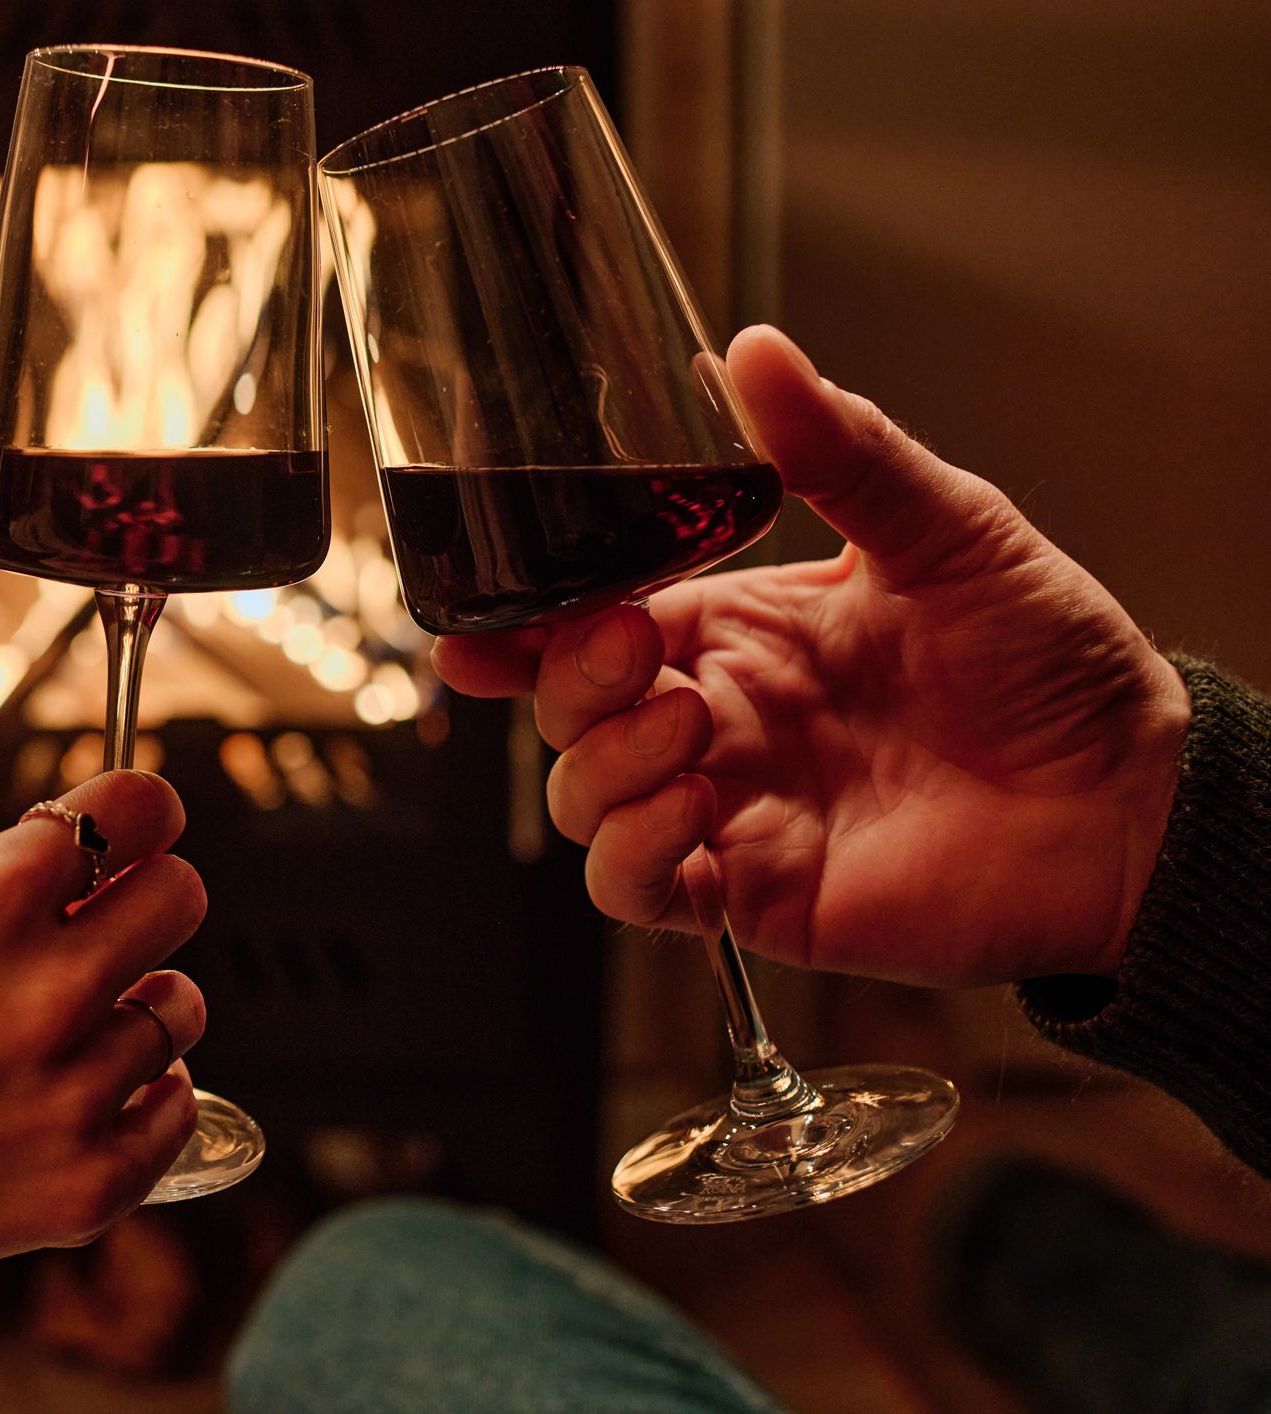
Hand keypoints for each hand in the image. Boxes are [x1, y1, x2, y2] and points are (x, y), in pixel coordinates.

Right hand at [435, 326, 1188, 988]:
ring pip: (583, 798)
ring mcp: (726, 808)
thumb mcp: (946, 529)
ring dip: (603, 761)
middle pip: (566, 709)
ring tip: (689, 726)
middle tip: (633, 652)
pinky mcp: (749, 892)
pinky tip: (694, 806)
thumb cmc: (1048, 658)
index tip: (476, 617)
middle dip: (567, 679)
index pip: (589, 623)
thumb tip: (756, 351)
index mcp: (739, 628)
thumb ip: (840, 453)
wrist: (1129, 792)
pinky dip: (633, 851)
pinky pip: (635, 888)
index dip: (520, 624)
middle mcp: (717, 718)